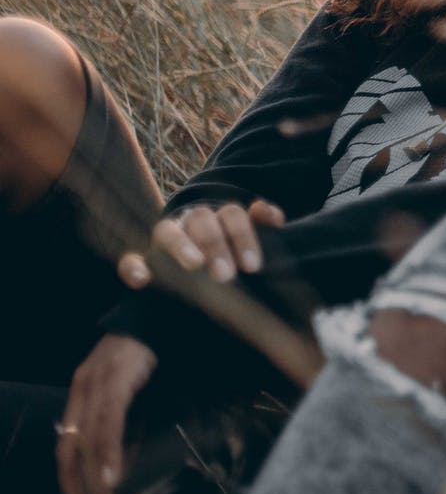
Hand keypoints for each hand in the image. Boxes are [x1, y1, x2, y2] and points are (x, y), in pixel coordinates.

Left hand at [57, 334, 156, 493]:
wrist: (170, 311)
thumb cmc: (157, 351)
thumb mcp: (135, 394)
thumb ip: (125, 426)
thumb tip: (116, 467)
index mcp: (83, 391)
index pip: (65, 446)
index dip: (68, 482)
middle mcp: (82, 387)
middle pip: (67, 448)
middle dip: (74, 488)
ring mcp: (97, 380)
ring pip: (85, 438)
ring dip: (92, 476)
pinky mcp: (116, 376)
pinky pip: (108, 420)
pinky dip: (107, 449)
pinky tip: (111, 473)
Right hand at [118, 198, 285, 287]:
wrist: (200, 280)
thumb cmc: (234, 259)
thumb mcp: (250, 244)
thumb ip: (263, 225)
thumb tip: (268, 213)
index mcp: (220, 217)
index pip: (232, 214)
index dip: (243, 236)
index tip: (253, 267)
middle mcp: (190, 222)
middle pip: (201, 218)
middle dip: (215, 244)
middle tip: (226, 275)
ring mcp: (165, 239)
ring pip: (167, 231)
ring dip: (181, 246)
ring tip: (194, 265)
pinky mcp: (141, 261)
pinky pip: (130, 259)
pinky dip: (132, 267)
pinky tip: (142, 281)